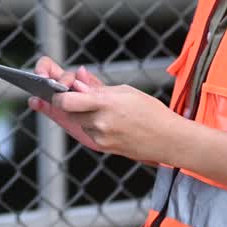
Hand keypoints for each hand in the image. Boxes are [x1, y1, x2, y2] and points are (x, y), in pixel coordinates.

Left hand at [50, 84, 183, 163]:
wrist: (168, 139)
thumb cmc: (150, 111)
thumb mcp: (125, 91)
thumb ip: (97, 87)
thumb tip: (78, 78)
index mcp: (105, 103)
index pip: (66, 100)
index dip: (59, 95)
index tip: (60, 90)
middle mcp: (100, 122)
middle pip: (68, 112)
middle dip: (70, 104)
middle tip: (80, 97)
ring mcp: (101, 137)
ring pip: (78, 123)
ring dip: (82, 115)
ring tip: (104, 111)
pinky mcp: (103, 147)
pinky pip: (88, 133)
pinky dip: (92, 126)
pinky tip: (110, 123)